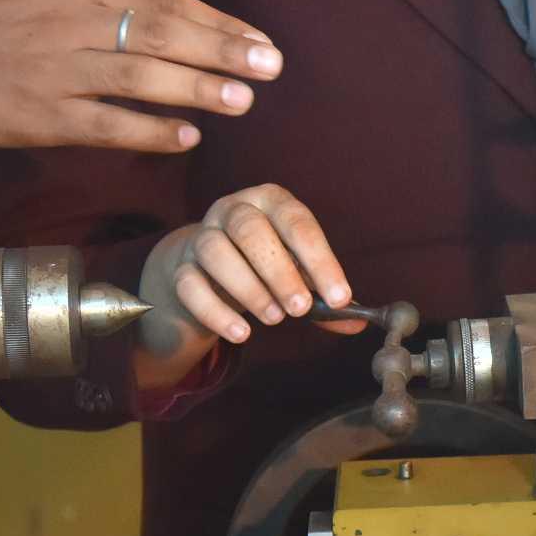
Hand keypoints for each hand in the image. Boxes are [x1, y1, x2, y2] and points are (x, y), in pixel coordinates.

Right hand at [0, 0, 279, 152]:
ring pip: (139, 77)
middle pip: (161, 34)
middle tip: (271, 66)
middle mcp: (72, 21)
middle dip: (221, 50)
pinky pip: (105, 124)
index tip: (259, 39)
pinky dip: (148, 130)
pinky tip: (186, 136)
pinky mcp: (40, 115)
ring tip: (242, 100)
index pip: (163, 1)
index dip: (216, 21)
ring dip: (196, 89)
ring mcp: (57, 70)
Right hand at [136, 185, 357, 376]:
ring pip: (216, 252)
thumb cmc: (263, 264)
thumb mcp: (297, 270)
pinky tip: (241, 333)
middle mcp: (232, 210)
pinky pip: (190, 286)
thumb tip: (355, 321)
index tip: (339, 296)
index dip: (320, 260)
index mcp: (270, 201)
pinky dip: (216, 312)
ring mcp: (201, 237)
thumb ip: (324, 294)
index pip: (297, 222)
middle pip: (251, 231)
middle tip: (301, 309)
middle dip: (280, 271)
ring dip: (248, 288)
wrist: (205, 269)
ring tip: (274, 318)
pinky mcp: (179, 269)